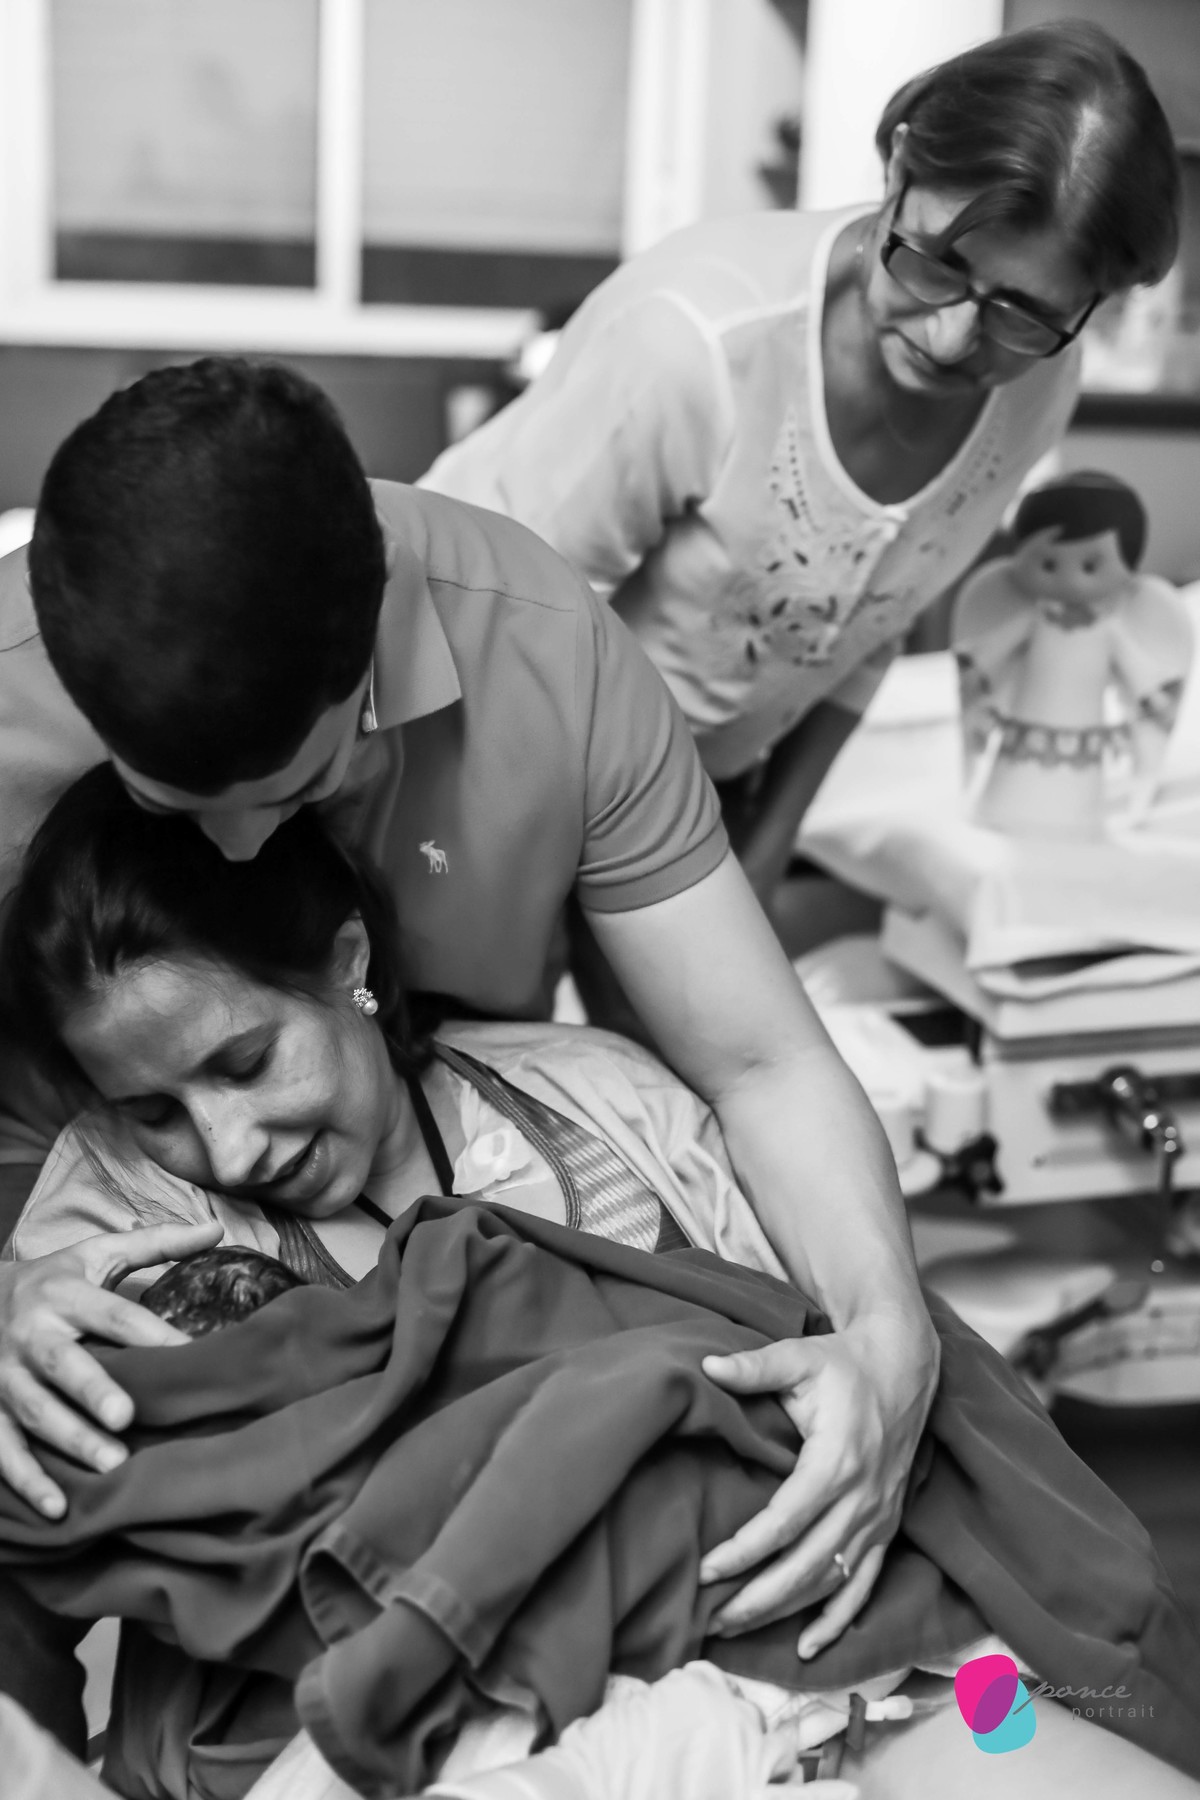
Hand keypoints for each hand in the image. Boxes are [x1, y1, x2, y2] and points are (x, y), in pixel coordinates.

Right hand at [0, 1221, 222, 1516]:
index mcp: (63, 1295)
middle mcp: (32, 1335)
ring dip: (70, 1439)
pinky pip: (4, 1448)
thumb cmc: (54, 1280)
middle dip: (92, 1390)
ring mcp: (5, 1377)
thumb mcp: (97, 1254)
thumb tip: (218, 1228)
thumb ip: (157, 1243)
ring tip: (111, 1464)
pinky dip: (26, 1480)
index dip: (149, 1334)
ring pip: (35, 1411)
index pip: (113, 1314)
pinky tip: (57, 1507)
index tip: (185, 1355)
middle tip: (127, 1416)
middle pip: (63, 1364)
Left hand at [699, 1311, 938, 1655]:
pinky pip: (865, 1585)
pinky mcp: (887, 1525)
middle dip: (757, 1598)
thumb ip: (754, 1367)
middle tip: (711, 1618)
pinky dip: (839, 1620)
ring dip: (786, 1612)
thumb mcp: (799, 1357)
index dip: (745, 1552)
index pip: (785, 1523)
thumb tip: (706, 1364)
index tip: (707, 1570)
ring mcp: (877, 1517)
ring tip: (738, 1627)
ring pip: (830, 1581)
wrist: (905, 1368)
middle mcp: (861, 1498)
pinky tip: (809, 1647)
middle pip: (805, 1565)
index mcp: (836, 1461)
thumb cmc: (845, 1364)